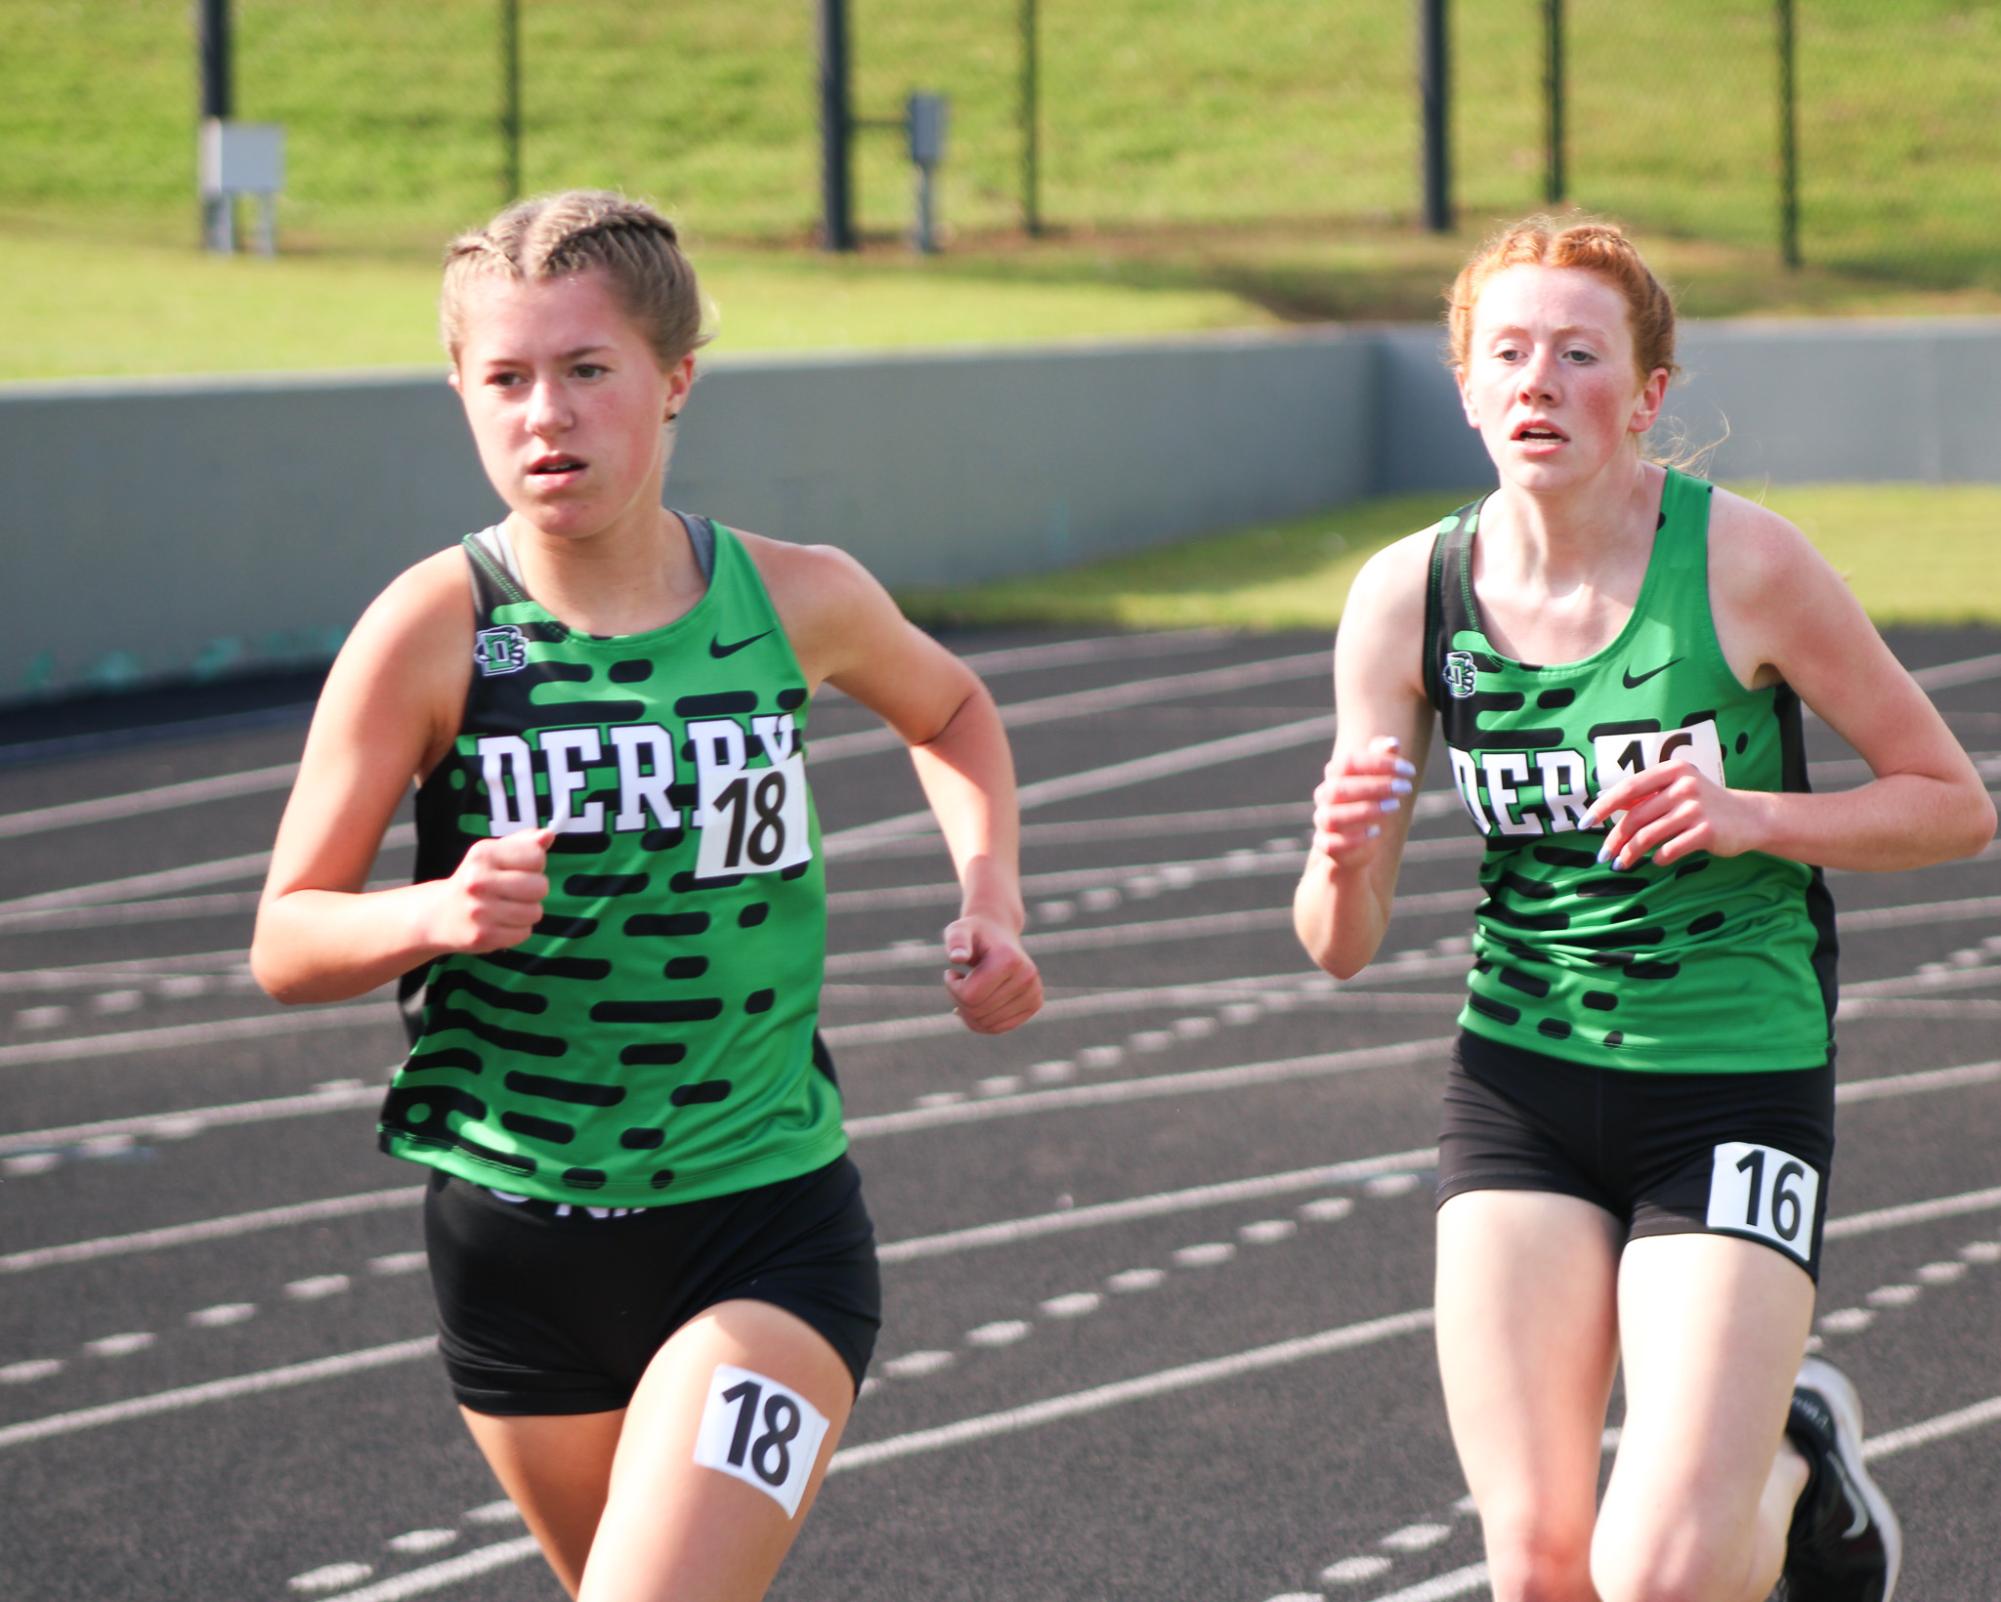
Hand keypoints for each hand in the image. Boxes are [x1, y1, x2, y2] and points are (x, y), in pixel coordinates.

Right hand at [427, 826, 554, 951]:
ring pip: (535, 912)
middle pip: (540, 887)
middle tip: (515, 891)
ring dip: (527, 911)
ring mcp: (479, 911)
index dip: (535, 864)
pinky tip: (501, 923)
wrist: (439, 914)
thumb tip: (548, 834)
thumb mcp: (494, 853)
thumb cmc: (475, 879)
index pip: (536, 856)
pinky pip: (524, 933)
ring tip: (507, 907)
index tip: (518, 869)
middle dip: (534, 890)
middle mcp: (477, 881)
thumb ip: (523, 843)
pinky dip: (517, 930)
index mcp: (483, 855)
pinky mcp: (483, 936)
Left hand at [941, 914, 1042, 1034]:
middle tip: (959, 982)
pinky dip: (982, 1021)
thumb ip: (956, 941)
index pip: (971, 996)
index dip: (953, 988)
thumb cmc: (974, 934)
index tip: (952, 973)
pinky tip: (979, 1002)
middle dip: (960, 1001)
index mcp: (1010, 960)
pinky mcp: (1034, 1004)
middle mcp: (1027, 977)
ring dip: (969, 1012)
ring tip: (970, 989)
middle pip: (979, 1012)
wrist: (998, 934)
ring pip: (988, 1025)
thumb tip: (957, 957)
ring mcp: (1034, 992)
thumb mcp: (959, 930)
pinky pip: (999, 1028)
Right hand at [1308, 735, 1414, 871]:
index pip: (1349, 762)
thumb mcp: (1378, 778)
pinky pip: (1333, 843)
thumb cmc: (1369, 802)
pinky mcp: (1326, 845)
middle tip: (1406, 788)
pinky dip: (1355, 838)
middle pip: (1340, 788)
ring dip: (1365, 810)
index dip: (1379, 764)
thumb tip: (1393, 743)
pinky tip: (1376, 831)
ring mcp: (1323, 821)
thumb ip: (1383, 758)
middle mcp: (1325, 796)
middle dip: (1376, 786)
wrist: (1355, 843)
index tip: (1409, 770)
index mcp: (1335, 775)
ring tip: (1395, 807)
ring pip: (1334, 816)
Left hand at [1584, 759, 1759, 868]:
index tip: (1584, 824)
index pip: (1627, 789)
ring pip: (1648, 835)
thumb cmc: (1704, 804)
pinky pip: (1669, 850)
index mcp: (1671, 771)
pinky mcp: (1706, 831)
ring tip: (1620, 865)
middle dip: (1614, 839)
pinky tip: (1655, 860)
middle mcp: (1683, 786)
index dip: (1602, 807)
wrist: (1750, 817)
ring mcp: (1696, 808)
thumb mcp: (1676, 789)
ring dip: (1629, 854)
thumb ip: (1646, 794)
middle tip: (1603, 856)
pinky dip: (1657, 858)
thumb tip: (1604, 803)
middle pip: (1635, 817)